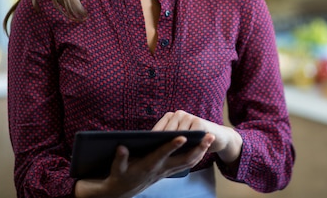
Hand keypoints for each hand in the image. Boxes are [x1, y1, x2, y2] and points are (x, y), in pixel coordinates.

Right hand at [74, 133, 213, 197]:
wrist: (124, 191)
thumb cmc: (120, 176)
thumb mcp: (116, 168)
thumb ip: (120, 158)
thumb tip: (121, 147)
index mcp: (149, 165)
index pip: (163, 154)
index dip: (172, 146)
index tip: (182, 136)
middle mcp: (162, 169)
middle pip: (184, 159)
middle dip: (198, 148)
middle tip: (209, 136)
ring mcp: (167, 171)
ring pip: (189, 162)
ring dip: (201, 151)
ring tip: (210, 139)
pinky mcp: (169, 171)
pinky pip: (186, 165)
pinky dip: (196, 157)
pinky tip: (202, 148)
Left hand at [153, 110, 242, 164]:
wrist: (216, 136)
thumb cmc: (194, 139)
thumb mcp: (180, 137)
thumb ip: (168, 140)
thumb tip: (150, 150)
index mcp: (170, 117)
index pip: (157, 129)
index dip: (151, 140)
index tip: (144, 150)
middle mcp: (178, 114)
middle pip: (166, 130)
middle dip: (160, 142)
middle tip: (152, 153)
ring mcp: (188, 117)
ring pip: (177, 133)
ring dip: (172, 143)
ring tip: (164, 154)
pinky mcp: (198, 122)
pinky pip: (189, 133)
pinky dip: (186, 142)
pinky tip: (181, 151)